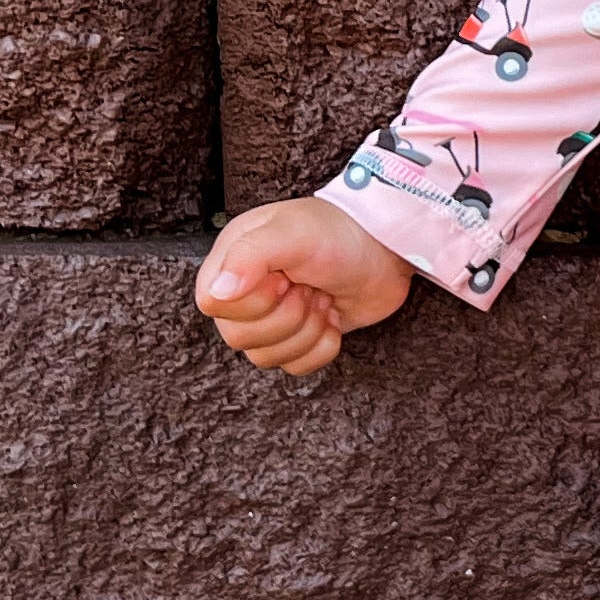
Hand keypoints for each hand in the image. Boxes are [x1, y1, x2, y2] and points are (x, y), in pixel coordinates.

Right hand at [194, 197, 411, 376]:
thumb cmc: (337, 232)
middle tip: (310, 288)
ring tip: (323, 298)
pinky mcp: (301, 338)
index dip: (252, 301)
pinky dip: (323, 346)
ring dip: (307, 331)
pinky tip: (332, 316)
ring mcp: (272, 318)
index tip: (283, 278)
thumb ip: (249, 256)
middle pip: (241, 338)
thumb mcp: (291, 232)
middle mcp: (245, 292)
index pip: (214, 305)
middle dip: (288, 317)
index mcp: (231, 261)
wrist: (386, 249)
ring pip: (268, 357)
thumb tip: (218, 292)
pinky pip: (296, 367)